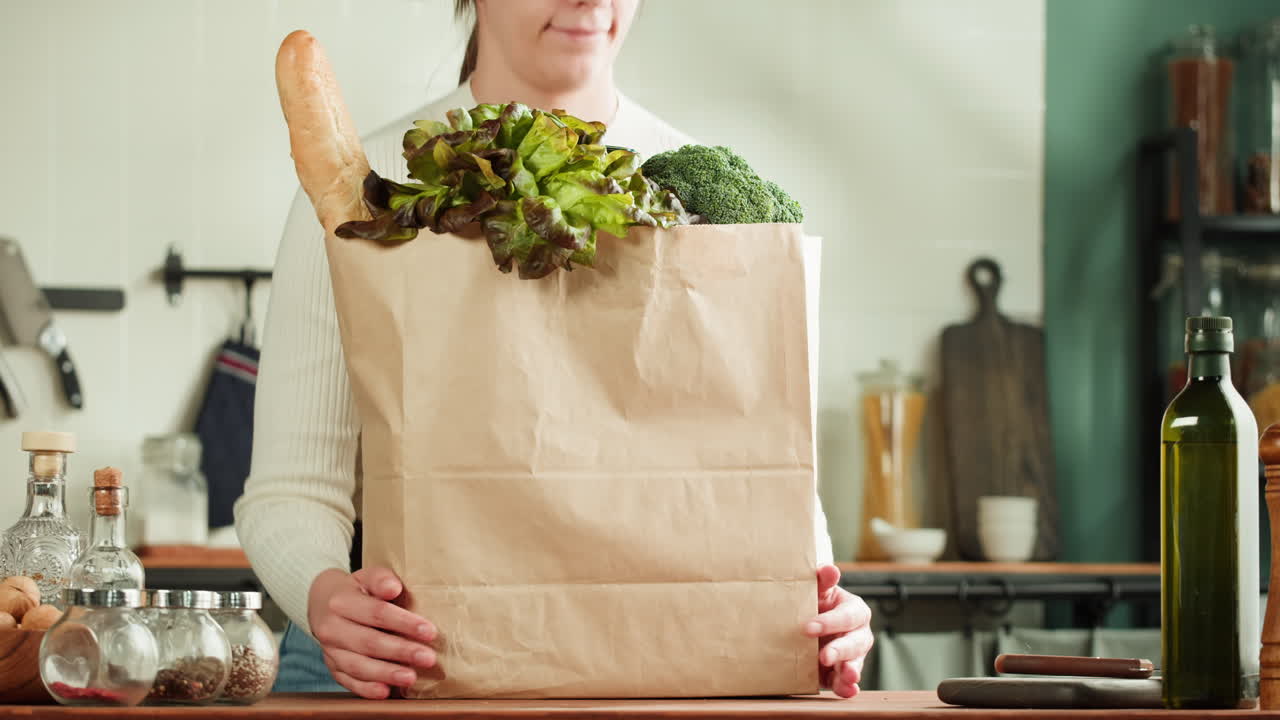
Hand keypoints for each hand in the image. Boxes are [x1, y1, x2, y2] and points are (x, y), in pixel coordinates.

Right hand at [308, 567, 437, 698]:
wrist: (323, 603)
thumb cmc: (356, 590)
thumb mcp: (366, 576)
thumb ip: (381, 579)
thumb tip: (393, 588)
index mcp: (341, 601)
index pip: (376, 613)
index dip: (404, 623)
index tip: (429, 631)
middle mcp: (331, 628)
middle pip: (369, 642)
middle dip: (401, 651)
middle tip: (428, 658)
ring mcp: (330, 650)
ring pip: (358, 665)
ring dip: (386, 674)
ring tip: (411, 678)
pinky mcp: (332, 667)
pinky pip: (348, 681)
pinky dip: (366, 688)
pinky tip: (385, 691)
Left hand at [803, 564, 872, 697]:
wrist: (803, 625)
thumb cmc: (814, 603)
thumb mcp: (817, 590)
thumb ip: (823, 581)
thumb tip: (829, 569)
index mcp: (854, 610)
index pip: (848, 616)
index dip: (831, 622)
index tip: (808, 627)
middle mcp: (859, 634)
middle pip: (856, 642)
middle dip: (841, 649)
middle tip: (824, 655)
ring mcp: (853, 656)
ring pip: (856, 664)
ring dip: (851, 671)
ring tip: (847, 676)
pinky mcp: (842, 674)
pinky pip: (848, 683)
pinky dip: (848, 688)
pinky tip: (847, 690)